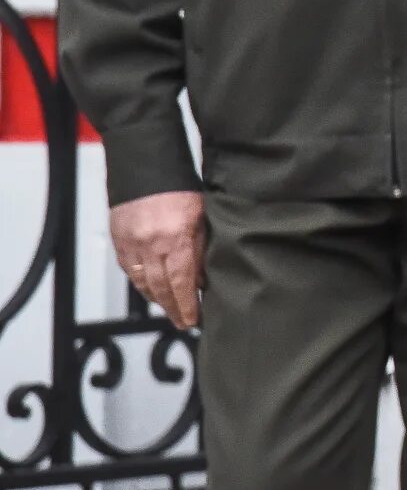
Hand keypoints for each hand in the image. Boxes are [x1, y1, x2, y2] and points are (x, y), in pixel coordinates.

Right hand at [110, 191, 205, 328]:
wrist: (145, 167)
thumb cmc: (180, 188)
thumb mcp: (202, 217)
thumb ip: (201, 248)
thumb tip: (203, 278)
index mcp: (176, 239)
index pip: (182, 283)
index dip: (188, 305)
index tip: (194, 320)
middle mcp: (151, 245)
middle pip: (161, 288)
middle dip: (173, 308)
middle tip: (184, 322)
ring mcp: (132, 244)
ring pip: (143, 282)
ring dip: (158, 299)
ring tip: (171, 310)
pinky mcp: (119, 240)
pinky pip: (131, 270)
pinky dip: (142, 284)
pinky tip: (152, 290)